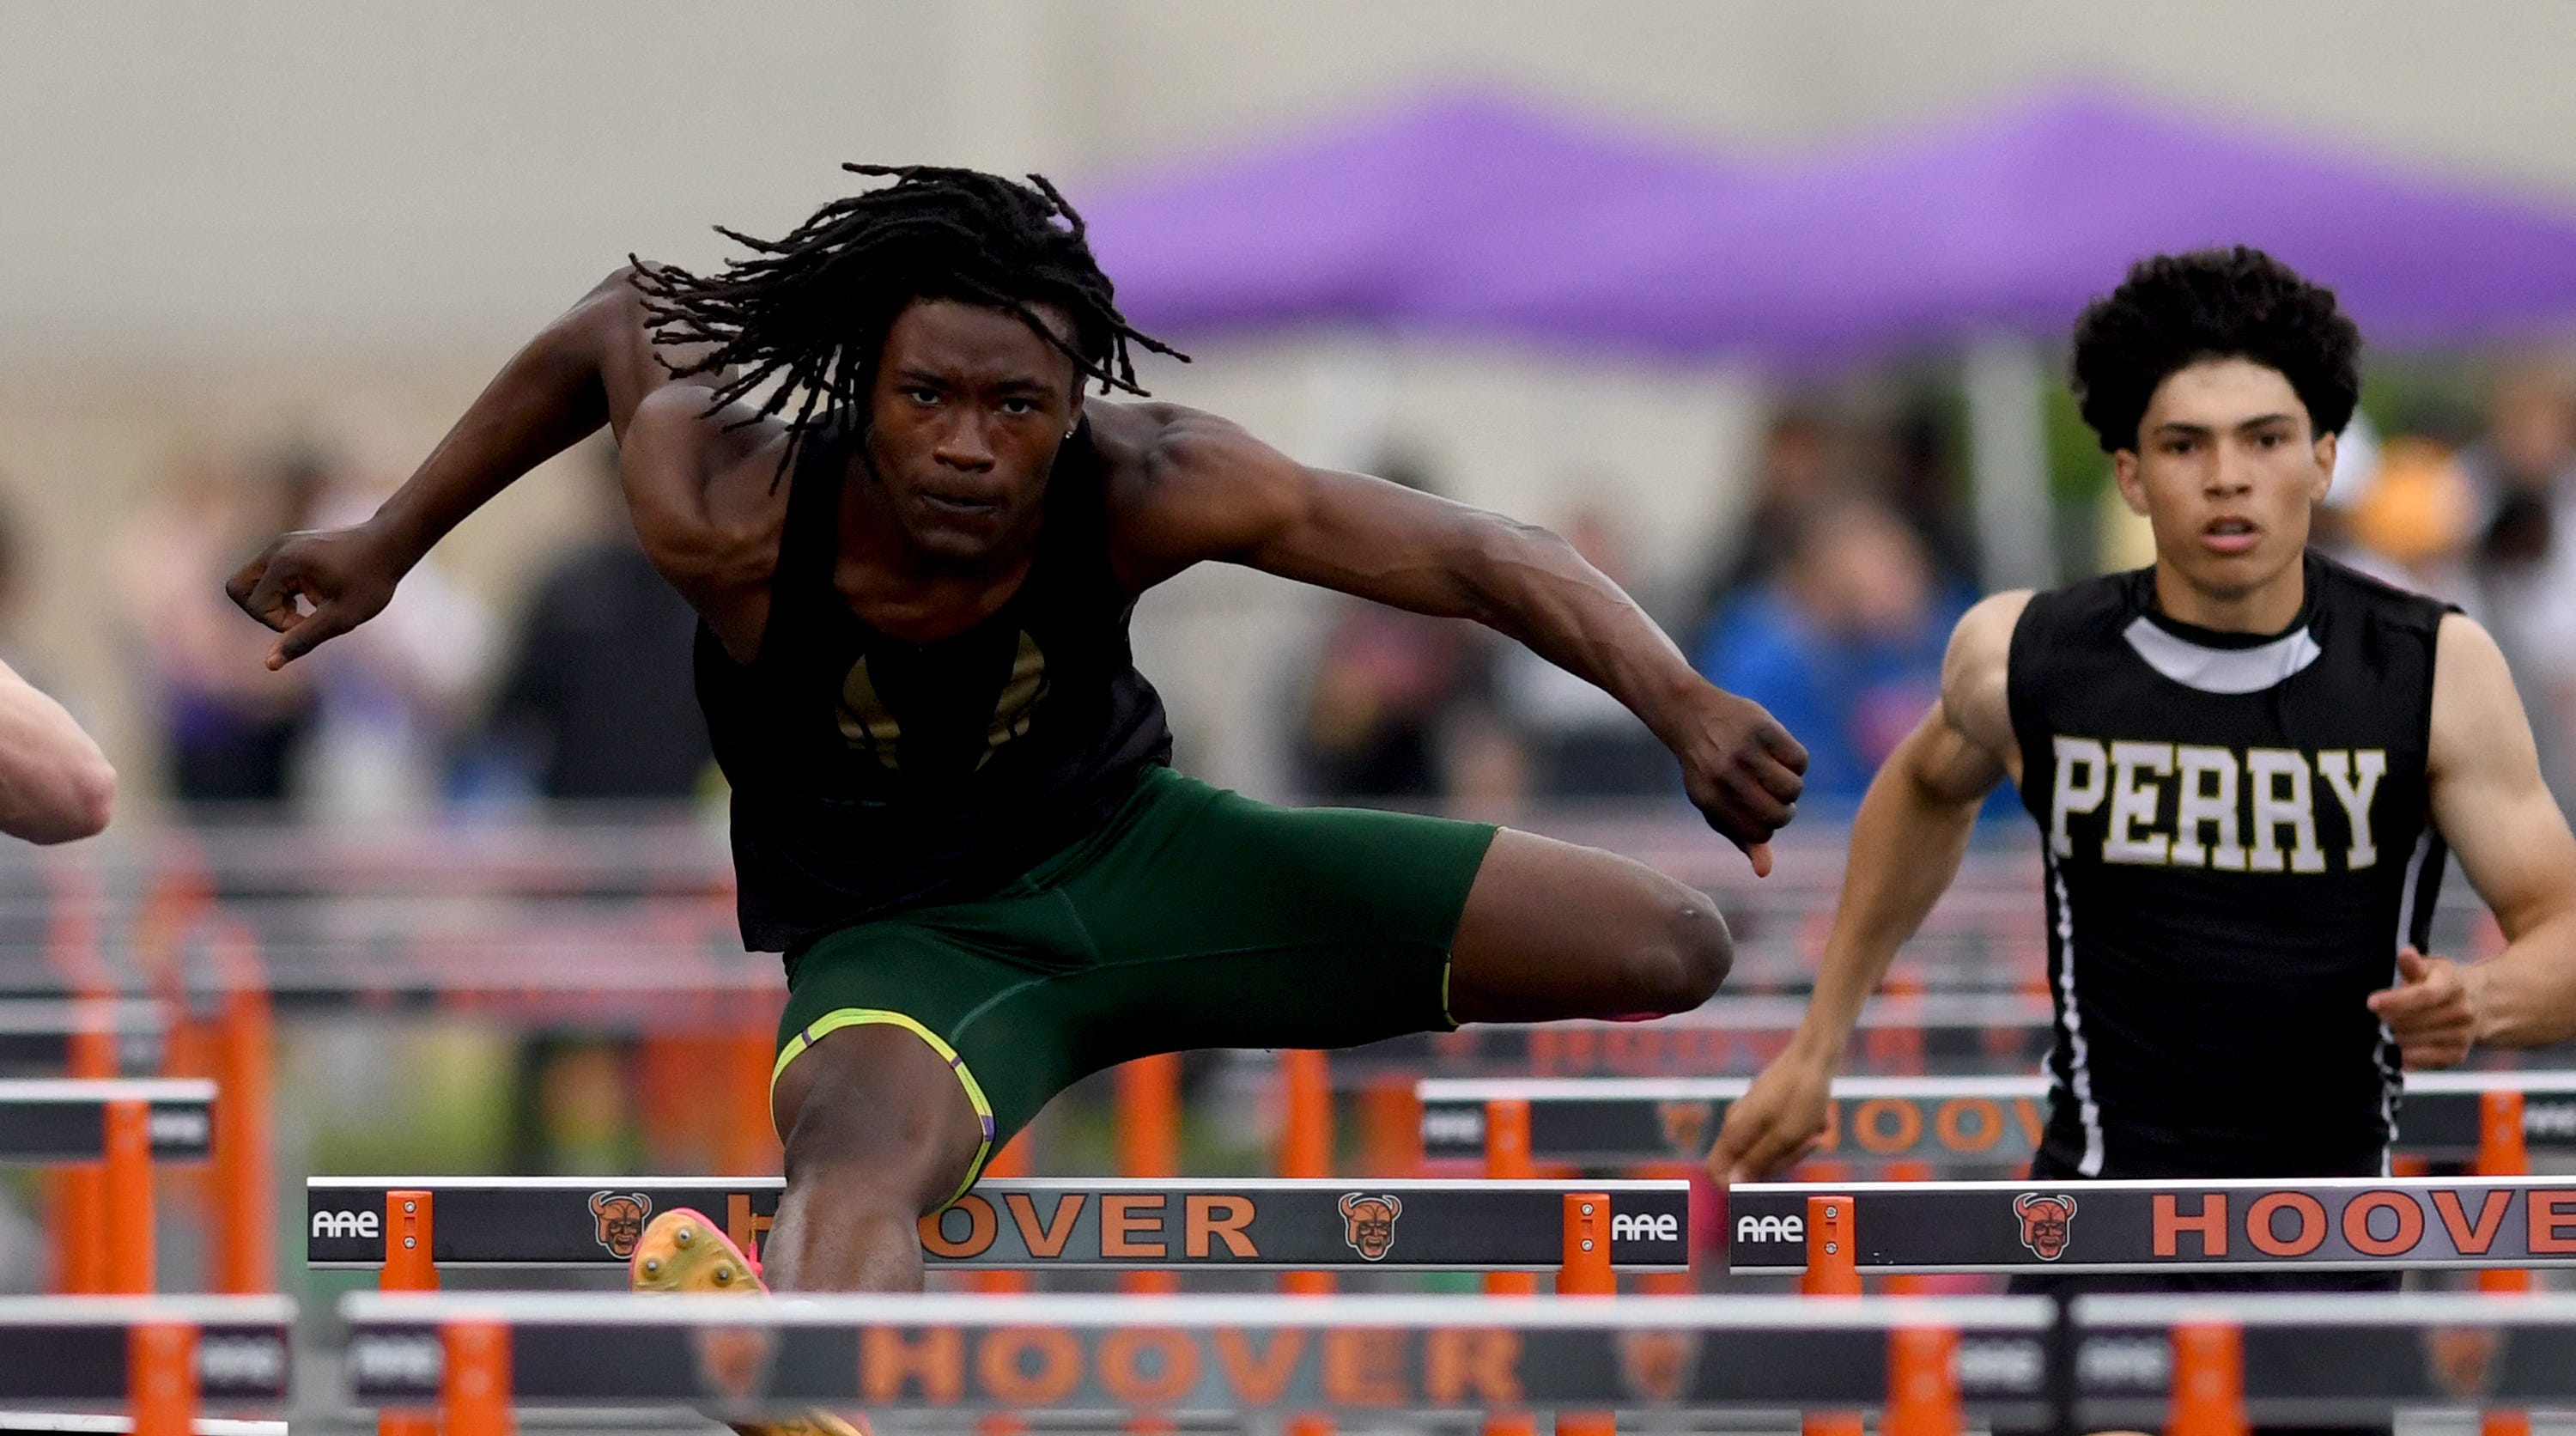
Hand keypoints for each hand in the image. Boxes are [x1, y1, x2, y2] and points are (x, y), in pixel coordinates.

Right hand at [224, 523, 405, 669]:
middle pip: (238, 589)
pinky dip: (283, 591)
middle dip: (263, 612)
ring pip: (252, 583)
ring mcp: (281, 545)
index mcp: (284, 563)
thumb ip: (304, 639)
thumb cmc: (371, 580)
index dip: (279, 623)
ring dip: (275, 602)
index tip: (311, 621)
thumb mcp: (342, 617)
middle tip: (300, 615)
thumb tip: (269, 664)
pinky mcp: (290, 547)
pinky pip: (268, 576)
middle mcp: (275, 549)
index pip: (255, 605)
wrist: (392, 543)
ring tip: (313, 603)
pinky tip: (316, 594)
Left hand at [1677, 687, 1807, 876]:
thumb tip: (1765, 872)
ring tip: (1777, 775)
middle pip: (1780, 814)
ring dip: (1792, 786)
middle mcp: (1725, 775)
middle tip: (1774, 795)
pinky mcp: (1763, 728)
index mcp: (1710, 799)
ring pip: (1794, 788)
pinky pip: (1799, 760)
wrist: (1690, 714)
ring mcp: (1744, 750)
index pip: (1760, 834)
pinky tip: (1779, 755)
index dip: (1768, 827)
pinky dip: (1796, 762)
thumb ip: (1739, 837)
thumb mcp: (1714, 804)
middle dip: (1784, 809)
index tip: (1760, 812)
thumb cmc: (1706, 768)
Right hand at [1705, 1049, 1833, 1186]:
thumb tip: (1732, 1185)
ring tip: (1814, 1131)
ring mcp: (1749, 1113)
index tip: (1769, 1182)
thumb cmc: (1801, 1095)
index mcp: (1735, 1130)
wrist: (1813, 1055)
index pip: (1716, 1171)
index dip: (1736, 1185)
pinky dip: (1796, 1132)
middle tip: (1806, 1145)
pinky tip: (1816, 1121)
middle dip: (1779, 1162)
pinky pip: (1777, 1132)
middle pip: (1747, 1163)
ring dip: (1792, 1147)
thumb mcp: (1785, 1136)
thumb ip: (1758, 1161)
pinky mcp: (1763, 1106)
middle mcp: (1736, 1122)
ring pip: (1766, 1148)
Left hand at [2366, 946, 2479, 1068]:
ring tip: (2388, 1028)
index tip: (2371, 1003)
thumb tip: (2406, 953)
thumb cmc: (2440, 982)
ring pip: (2415, 1041)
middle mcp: (2463, 1011)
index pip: (2425, 994)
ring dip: (2395, 1036)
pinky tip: (2395, 1047)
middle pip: (2415, 1021)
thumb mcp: (2430, 967)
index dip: (2396, 1000)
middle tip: (2378, 1016)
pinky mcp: (2458, 1054)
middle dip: (2389, 1019)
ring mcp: (2463, 1035)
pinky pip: (2424, 1060)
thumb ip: (2413, 964)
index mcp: (2453, 984)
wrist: (2477, 1004)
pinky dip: (2405, 1055)